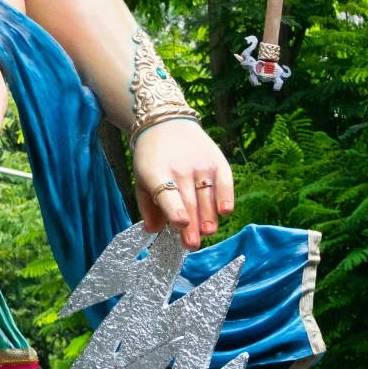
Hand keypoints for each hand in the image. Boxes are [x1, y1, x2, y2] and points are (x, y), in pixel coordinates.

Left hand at [133, 118, 234, 248]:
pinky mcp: (216, 161)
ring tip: (208, 232)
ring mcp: (200, 164)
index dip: (175, 209)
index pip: (167, 194)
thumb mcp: (141, 180)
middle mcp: (179, 168)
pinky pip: (224, 182)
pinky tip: (225, 212)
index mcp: (155, 173)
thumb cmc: (152, 160)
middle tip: (192, 245)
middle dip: (192, 226)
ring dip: (208, 218)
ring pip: (206, 196)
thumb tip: (154, 230)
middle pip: (189, 201)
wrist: (166, 124)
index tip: (180, 223)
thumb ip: (148, 206)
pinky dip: (226, 197)